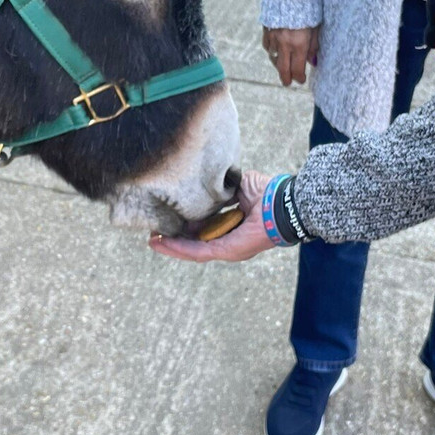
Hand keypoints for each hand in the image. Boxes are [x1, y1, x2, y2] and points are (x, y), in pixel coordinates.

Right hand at [149, 170, 277, 262]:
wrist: (283, 203)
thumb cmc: (267, 193)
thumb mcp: (236, 186)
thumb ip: (220, 189)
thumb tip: (202, 183)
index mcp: (232, 225)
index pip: (204, 228)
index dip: (185, 224)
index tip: (167, 217)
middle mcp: (229, 240)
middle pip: (195, 242)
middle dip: (173, 238)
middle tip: (152, 232)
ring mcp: (227, 247)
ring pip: (192, 250)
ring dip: (171, 246)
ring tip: (151, 241)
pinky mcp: (226, 251)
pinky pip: (198, 251)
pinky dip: (178, 248)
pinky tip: (161, 243)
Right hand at [262, 27, 318, 85]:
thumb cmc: (307, 12)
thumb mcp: (315, 29)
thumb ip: (313, 47)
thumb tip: (313, 62)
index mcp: (299, 44)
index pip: (297, 69)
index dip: (299, 78)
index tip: (302, 80)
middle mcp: (284, 43)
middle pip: (283, 69)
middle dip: (286, 78)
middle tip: (288, 83)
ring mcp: (273, 37)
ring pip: (273, 58)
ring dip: (279, 65)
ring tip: (284, 67)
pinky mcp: (266, 30)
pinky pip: (267, 46)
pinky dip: (272, 51)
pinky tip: (277, 51)